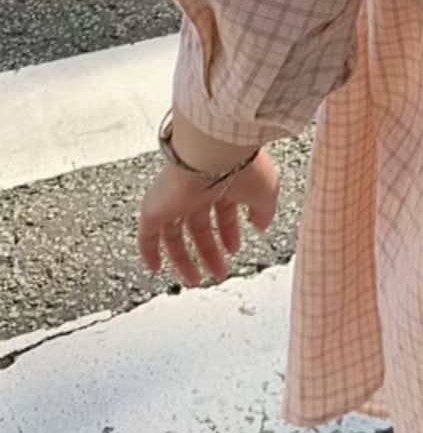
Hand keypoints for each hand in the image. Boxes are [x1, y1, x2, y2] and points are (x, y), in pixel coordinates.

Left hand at [137, 152, 280, 288]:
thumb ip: (264, 212)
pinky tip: (155, 268)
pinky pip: (146, 234)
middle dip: (209, 252)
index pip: (222, 212)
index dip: (228, 233)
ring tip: (195, 280)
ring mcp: (174, 199)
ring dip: (184, 260)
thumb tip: (262, 225)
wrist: (214, 152)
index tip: (234, 249)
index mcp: (221, 183)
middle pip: (199, 228)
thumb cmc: (241, 165)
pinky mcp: (155, 207)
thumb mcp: (266, 192)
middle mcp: (196, 190)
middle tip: (218, 272)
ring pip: (174, 235)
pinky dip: (149, 252)